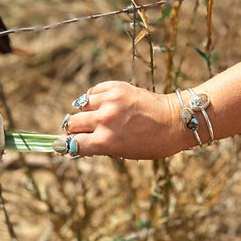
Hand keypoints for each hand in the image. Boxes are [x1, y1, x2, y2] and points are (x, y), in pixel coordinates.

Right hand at [58, 81, 189, 158]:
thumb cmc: (152, 143)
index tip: (66, 144)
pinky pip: (93, 92)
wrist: (174, 120)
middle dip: (73, 129)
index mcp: (106, 142)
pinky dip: (93, 98)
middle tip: (79, 130)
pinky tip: (101, 104)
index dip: (69, 145)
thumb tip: (77, 143)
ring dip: (84, 112)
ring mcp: (110, 102)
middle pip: (72, 123)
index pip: (74, 143)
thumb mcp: (124, 152)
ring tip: (94, 116)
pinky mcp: (116, 87)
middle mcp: (105, 120)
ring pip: (81, 106)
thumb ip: (100, 147)